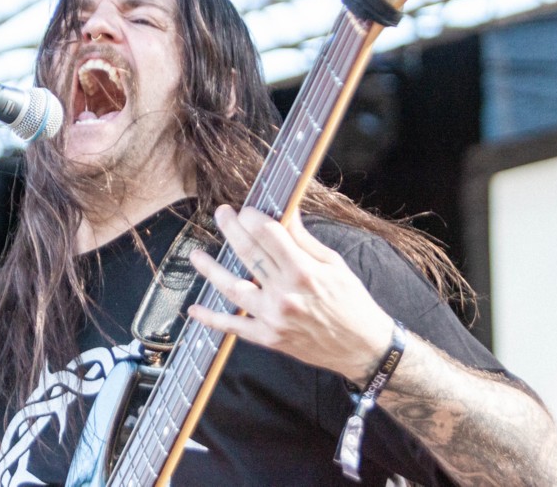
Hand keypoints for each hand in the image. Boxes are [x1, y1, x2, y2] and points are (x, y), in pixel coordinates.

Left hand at [188, 205, 394, 384]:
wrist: (362, 348)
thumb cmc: (351, 302)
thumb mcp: (334, 264)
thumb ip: (304, 240)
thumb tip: (285, 212)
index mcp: (304, 271)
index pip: (269, 235)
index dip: (253, 217)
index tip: (246, 209)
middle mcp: (285, 294)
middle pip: (249, 254)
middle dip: (231, 230)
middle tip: (220, 214)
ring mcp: (273, 317)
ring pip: (232, 288)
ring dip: (210, 269)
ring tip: (195, 255)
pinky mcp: (268, 338)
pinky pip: (234, 326)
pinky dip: (212, 319)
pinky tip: (194, 310)